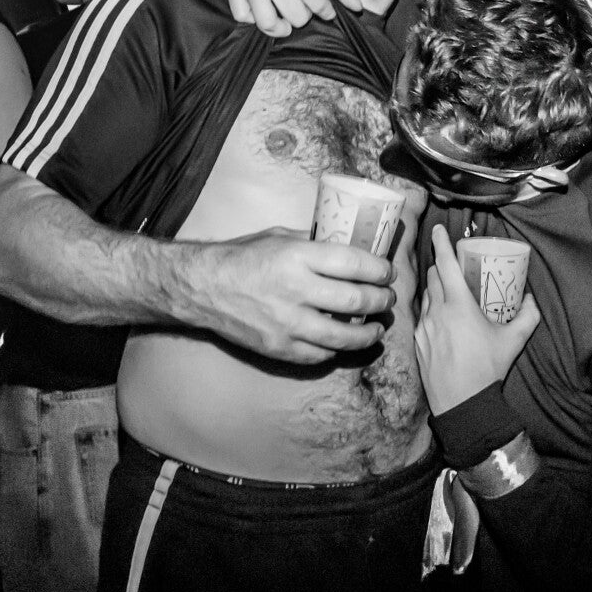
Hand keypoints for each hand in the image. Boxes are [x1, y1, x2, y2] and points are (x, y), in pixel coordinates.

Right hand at [181, 227, 397, 364]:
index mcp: (298, 256)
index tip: (388, 272)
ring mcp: (288, 323)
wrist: (203, 287)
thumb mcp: (279, 237)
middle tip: (388, 298)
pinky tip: (343, 342)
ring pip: (345, 336)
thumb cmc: (242, 257)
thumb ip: (314, 243)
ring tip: (377, 327)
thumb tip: (349, 245)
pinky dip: (337, 350)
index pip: (355, 264)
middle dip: (382, 300)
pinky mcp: (279, 347)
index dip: (380, 270)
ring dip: (369, 332)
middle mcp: (296, 290)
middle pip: (357, 300)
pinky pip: (320, 355)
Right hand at [224, 0, 362, 36]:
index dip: (325, 10)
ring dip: (281, 24)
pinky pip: (243, 17)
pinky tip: (264, 8)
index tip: (324, 8)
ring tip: (286, 16)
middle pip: (296, 17)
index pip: (317, 5)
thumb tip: (357, 7)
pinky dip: (255, 19)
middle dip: (305, 13)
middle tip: (303, 2)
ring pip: (268, 24)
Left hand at [414, 225, 541, 414]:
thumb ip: (528, 316)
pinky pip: (422, 317)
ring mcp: (424, 328)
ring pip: (426, 296)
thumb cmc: (488, 369)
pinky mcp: (417, 343)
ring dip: (436, 288)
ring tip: (449, 291)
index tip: (438, 229)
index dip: (442, 243)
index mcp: (458, 305)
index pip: (446, 264)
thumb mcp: (514, 340)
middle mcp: (436, 312)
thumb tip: (532, 299)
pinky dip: (431, 310)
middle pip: (433, 276)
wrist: (462, 404)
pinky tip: (442, 320)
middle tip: (452, 264)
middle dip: (441, 265)